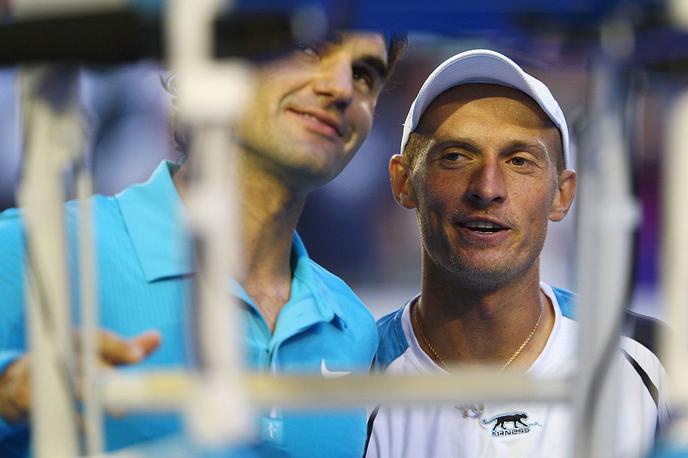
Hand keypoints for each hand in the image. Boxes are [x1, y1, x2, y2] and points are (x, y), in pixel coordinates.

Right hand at [0, 329, 160, 423]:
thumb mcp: (99, 353)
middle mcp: (63, 353)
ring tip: (119, 411)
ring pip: (72, 385)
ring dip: (94, 396)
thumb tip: (157, 337)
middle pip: (86, 362)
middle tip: (127, 384)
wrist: (23, 379)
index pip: (99, 339)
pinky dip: (74, 419)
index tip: (139, 356)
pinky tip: (91, 427)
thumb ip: (126, 348)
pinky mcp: (32, 396)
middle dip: (106, 373)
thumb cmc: (74, 363)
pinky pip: (55, 409)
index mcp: (80, 338)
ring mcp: (45, 374)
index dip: (120, 347)